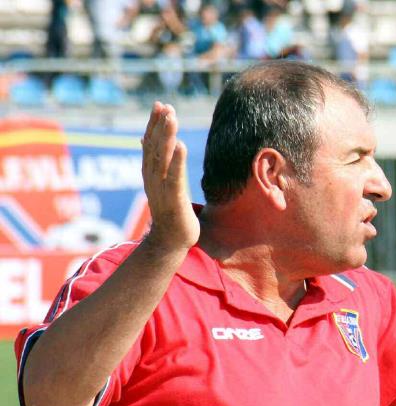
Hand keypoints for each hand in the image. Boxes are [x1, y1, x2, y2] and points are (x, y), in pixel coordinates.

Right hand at [141, 102, 199, 251]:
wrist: (169, 241)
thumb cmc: (168, 210)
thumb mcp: (160, 182)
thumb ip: (154, 160)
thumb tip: (146, 138)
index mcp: (150, 174)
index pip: (150, 144)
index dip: (154, 124)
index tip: (160, 105)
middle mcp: (153, 179)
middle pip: (154, 148)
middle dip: (159, 126)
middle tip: (164, 106)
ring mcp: (162, 189)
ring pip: (162, 159)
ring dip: (166, 137)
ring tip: (171, 118)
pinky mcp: (174, 200)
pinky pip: (174, 177)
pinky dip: (177, 161)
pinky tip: (181, 145)